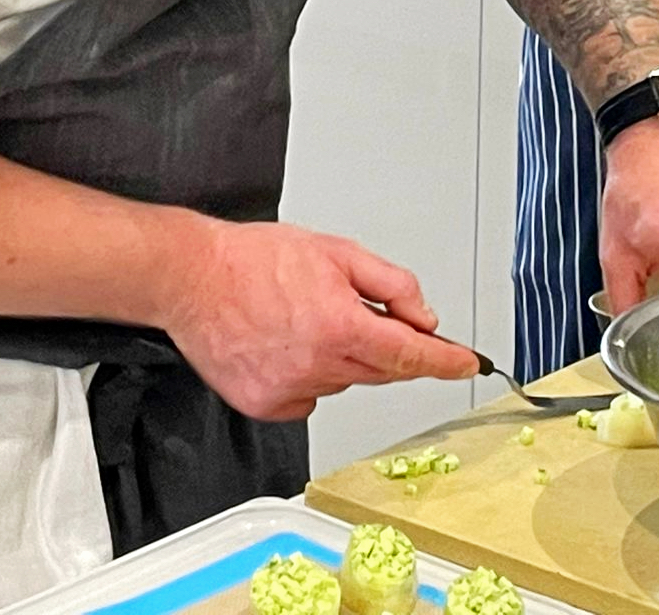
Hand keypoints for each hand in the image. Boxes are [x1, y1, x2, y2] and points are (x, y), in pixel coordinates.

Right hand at [155, 213, 478, 421]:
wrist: (193, 278)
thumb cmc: (255, 260)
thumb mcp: (338, 253)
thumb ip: (391, 286)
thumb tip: (423, 318)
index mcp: (341, 327)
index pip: (411, 355)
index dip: (445, 361)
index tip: (465, 364)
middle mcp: (318, 366)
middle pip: (381, 371)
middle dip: (386, 347)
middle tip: (357, 313)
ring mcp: (290, 391)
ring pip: (344, 382)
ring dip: (341, 357)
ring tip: (303, 318)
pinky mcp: (266, 405)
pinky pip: (308, 397)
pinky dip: (309, 375)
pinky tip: (284, 344)